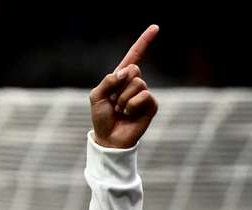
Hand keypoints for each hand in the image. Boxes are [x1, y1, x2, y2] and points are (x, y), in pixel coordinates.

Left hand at [90, 24, 159, 148]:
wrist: (109, 139)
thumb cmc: (101, 118)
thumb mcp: (96, 96)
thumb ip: (108, 80)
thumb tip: (127, 71)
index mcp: (121, 78)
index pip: (134, 56)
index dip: (144, 42)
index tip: (155, 27)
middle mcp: (135, 83)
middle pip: (133, 69)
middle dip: (119, 86)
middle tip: (115, 103)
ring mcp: (144, 94)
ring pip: (137, 83)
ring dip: (124, 99)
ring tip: (121, 111)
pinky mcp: (151, 105)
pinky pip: (143, 96)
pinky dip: (132, 106)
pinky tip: (130, 115)